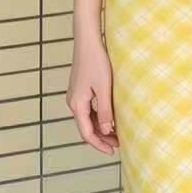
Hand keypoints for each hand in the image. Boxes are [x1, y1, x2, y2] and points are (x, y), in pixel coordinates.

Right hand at [66, 35, 119, 153]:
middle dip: (101, 138)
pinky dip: (97, 117)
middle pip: (86, 127)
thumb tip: (106, 130)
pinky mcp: (80, 88)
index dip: (99, 144)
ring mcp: (75, 95)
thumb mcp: (103, 88)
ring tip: (116, 133)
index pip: (87, 133)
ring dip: (100, 128)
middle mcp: (73, 102)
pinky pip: (88, 109)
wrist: (88, 41)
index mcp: (77, 104)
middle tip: (118, 145)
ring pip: (87, 119)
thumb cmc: (96, 62)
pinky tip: (109, 117)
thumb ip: (104, 111)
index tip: (112, 151)